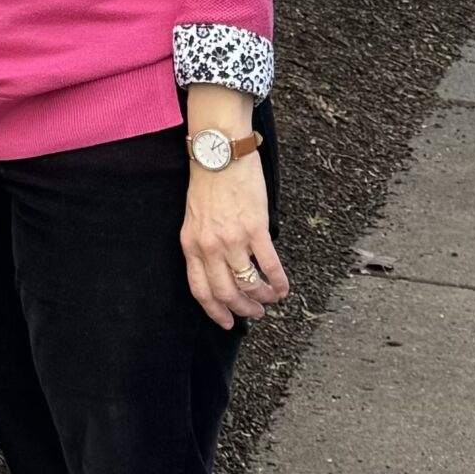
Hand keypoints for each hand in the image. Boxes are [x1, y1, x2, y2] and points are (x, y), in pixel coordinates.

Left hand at [181, 154, 287, 328]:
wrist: (219, 151)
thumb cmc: (207, 180)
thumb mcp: (194, 217)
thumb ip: (203, 243)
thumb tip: (219, 268)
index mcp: (191, 243)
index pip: (200, 289)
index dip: (215, 311)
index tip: (227, 322)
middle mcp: (210, 246)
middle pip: (226, 293)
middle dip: (242, 310)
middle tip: (254, 313)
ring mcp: (233, 239)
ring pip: (249, 285)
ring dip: (262, 298)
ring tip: (270, 298)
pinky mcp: (255, 228)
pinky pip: (269, 266)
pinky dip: (278, 282)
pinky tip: (283, 287)